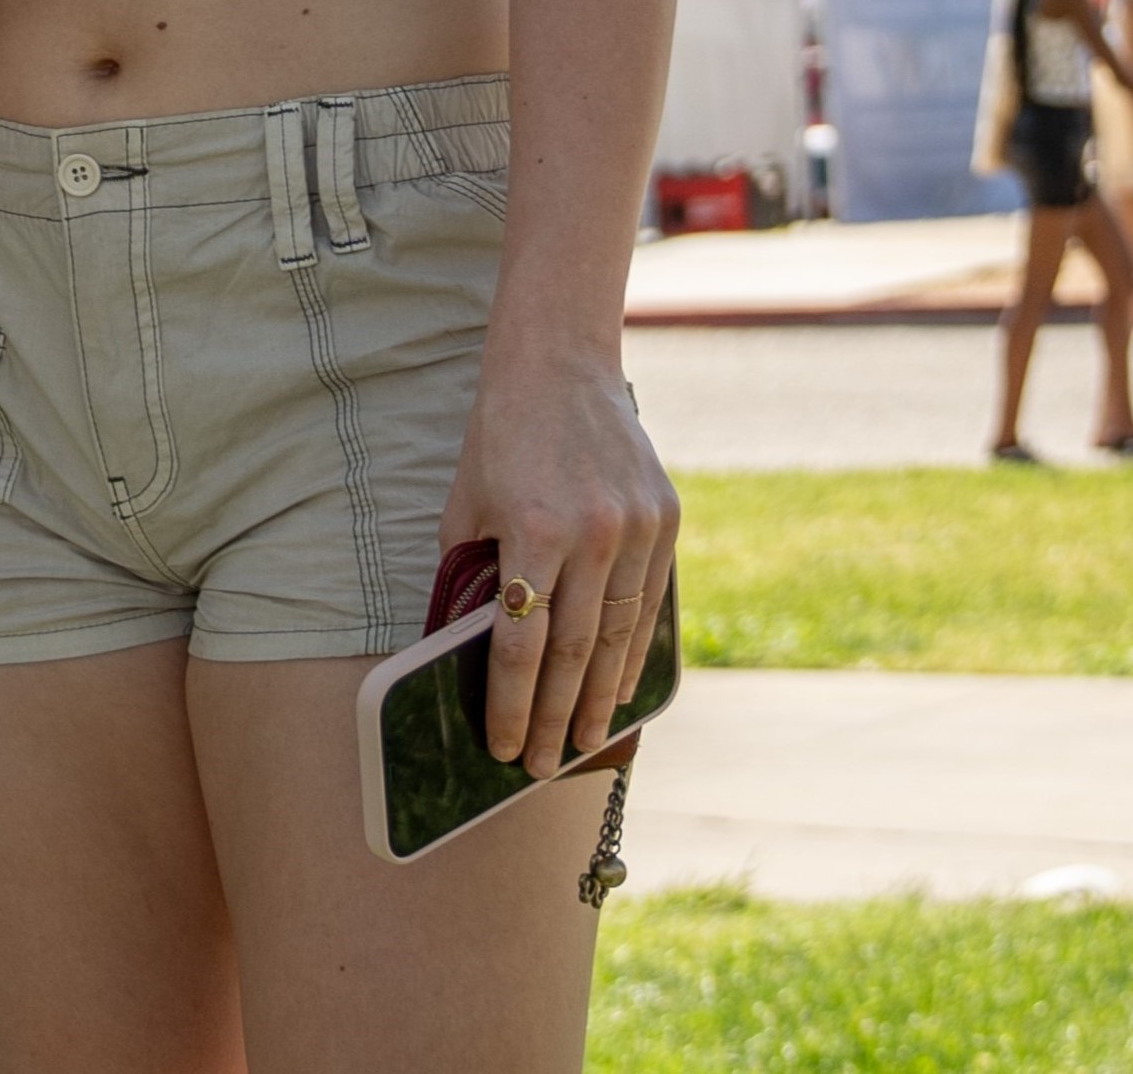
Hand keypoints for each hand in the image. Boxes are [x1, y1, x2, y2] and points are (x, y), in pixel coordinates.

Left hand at [441, 351, 678, 777]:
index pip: (518, 642)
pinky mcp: (666, 521)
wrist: (560, 366)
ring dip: (597, 698)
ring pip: (617, 635)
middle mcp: (590, 534)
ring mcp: (635, 528)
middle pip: (571, 652)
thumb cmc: (498, 438)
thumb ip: (471, 575)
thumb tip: (466, 650)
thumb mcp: (467, 504)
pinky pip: (649, 604)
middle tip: (538, 766)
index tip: (500, 747)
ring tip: (580, 743)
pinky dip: (633, 653)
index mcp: (532, 530)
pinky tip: (618, 690)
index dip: (509, 703)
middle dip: (552, 717)